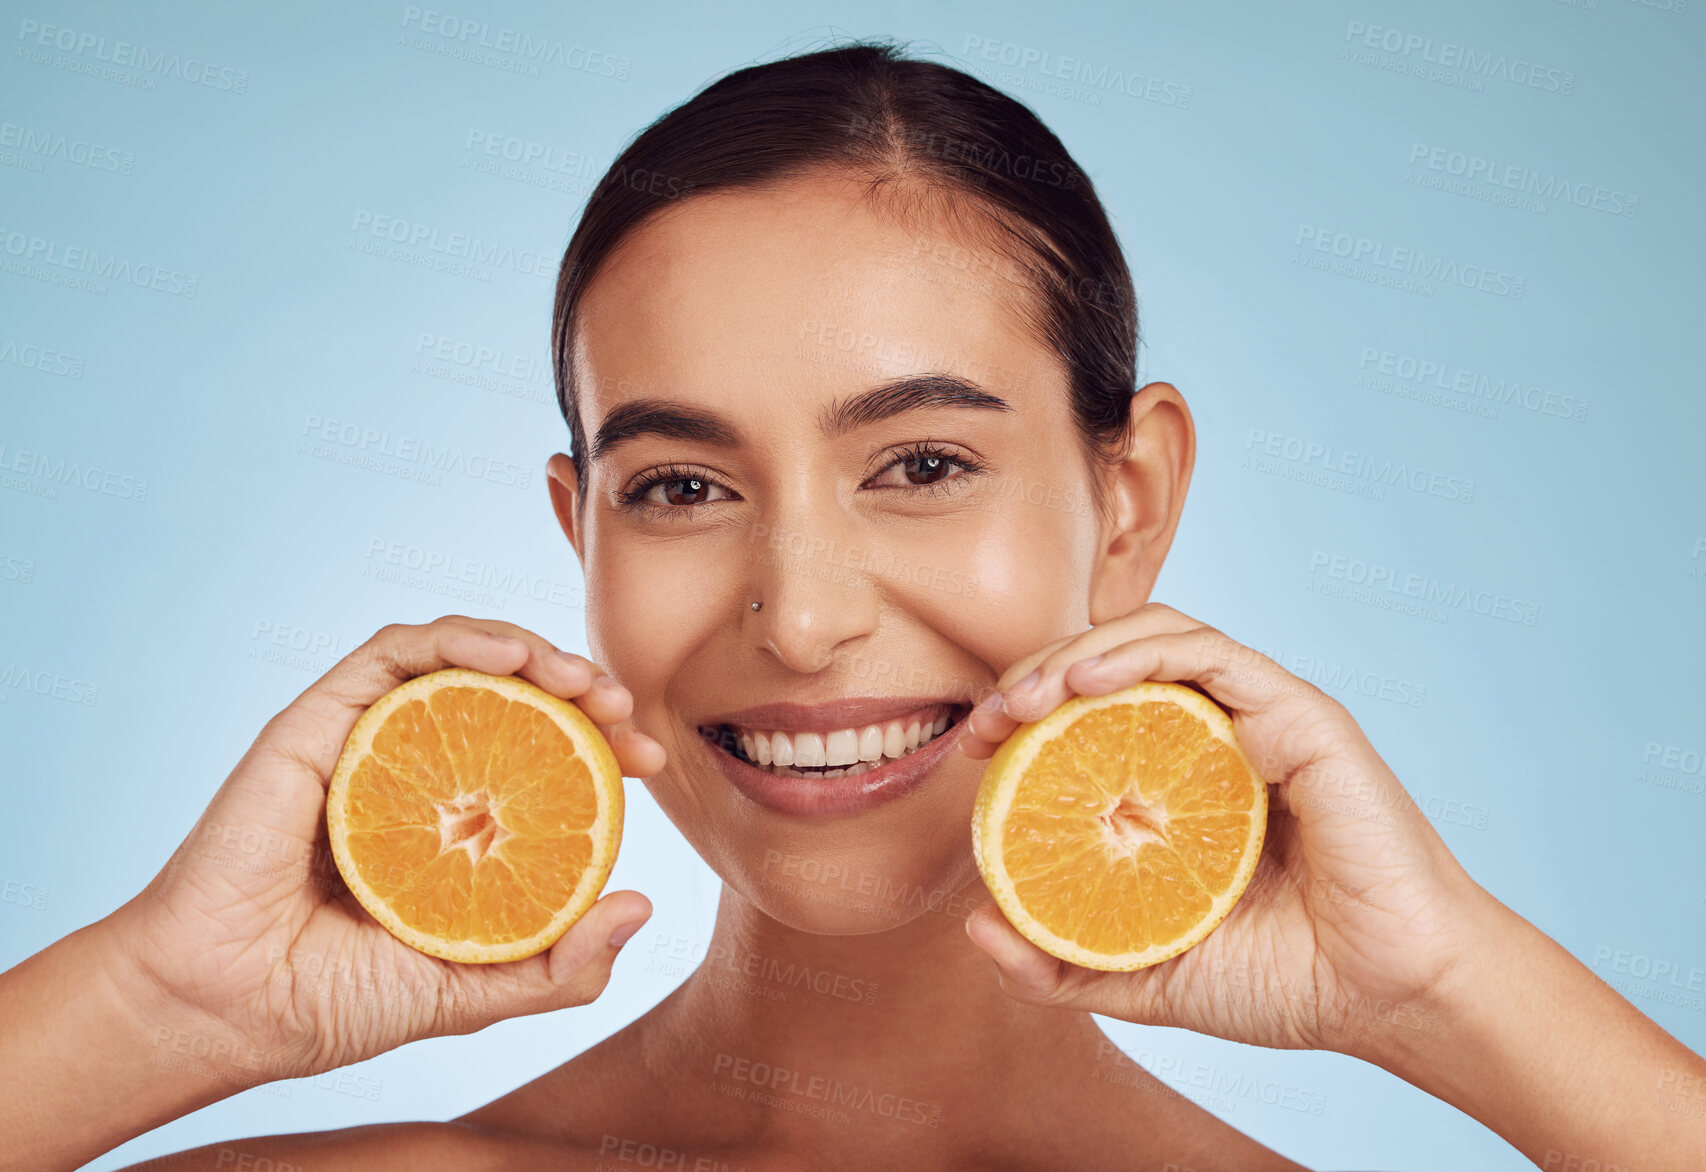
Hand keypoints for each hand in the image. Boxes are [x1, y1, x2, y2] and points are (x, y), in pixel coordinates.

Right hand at [102, 616, 664, 1083]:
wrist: (228, 1008)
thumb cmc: (337, 1000)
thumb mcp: (475, 991)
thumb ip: (559, 966)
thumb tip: (640, 907)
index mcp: (453, 822)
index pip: (546, 757)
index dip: (604, 745)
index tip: (650, 759)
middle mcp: (417, 771)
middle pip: (512, 698)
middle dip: (579, 689)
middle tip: (623, 709)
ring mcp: (369, 740)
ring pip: (458, 659)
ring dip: (528, 650)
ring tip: (578, 678)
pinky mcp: (318, 720)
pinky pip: (391, 656)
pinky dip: (455, 640)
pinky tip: (507, 656)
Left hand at [959, 602, 1488, 1058]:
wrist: (1389, 1000)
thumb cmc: (1285, 981)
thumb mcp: (1146, 974)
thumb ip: (1061, 959)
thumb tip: (974, 929)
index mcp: (1186, 778)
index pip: (1095, 709)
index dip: (1027, 710)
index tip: (974, 744)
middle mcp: (1222, 734)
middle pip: (1115, 662)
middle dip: (1037, 674)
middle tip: (985, 718)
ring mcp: (1264, 718)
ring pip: (1159, 638)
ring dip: (1079, 653)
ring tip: (1024, 697)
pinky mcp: (1302, 715)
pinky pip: (1215, 657)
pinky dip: (1142, 654)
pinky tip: (1086, 684)